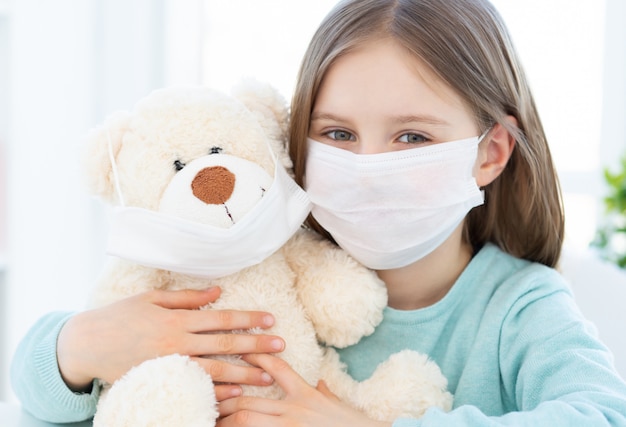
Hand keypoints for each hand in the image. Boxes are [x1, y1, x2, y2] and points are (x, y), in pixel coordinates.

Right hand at [57, 287, 284, 398]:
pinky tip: (236, 394)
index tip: (271, 320)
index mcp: (177, 318)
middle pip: (225, 345)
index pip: (222, 319)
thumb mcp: (152, 298)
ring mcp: (170, 366)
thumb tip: (218, 292)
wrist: (87, 345)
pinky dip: (216, 393)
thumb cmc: (120, 316)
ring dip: (244, 374)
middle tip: (281, 347)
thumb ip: (188, 297)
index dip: (248, 319)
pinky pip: (194, 390)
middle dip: (256, 346)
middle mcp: (177, 342)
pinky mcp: (162, 382)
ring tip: (268, 376)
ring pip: (215, 371)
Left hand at [217, 354, 390, 426]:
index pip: (278, 369)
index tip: (242, 351)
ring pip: (246, 418)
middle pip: (250, 398)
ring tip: (212, 419)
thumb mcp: (338, 405)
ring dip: (226, 419)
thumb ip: (325, 393)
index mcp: (306, 395)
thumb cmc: (354, 424)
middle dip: (227, 398)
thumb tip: (321, 384)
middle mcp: (295, 409)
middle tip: (210, 397)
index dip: (258, 357)